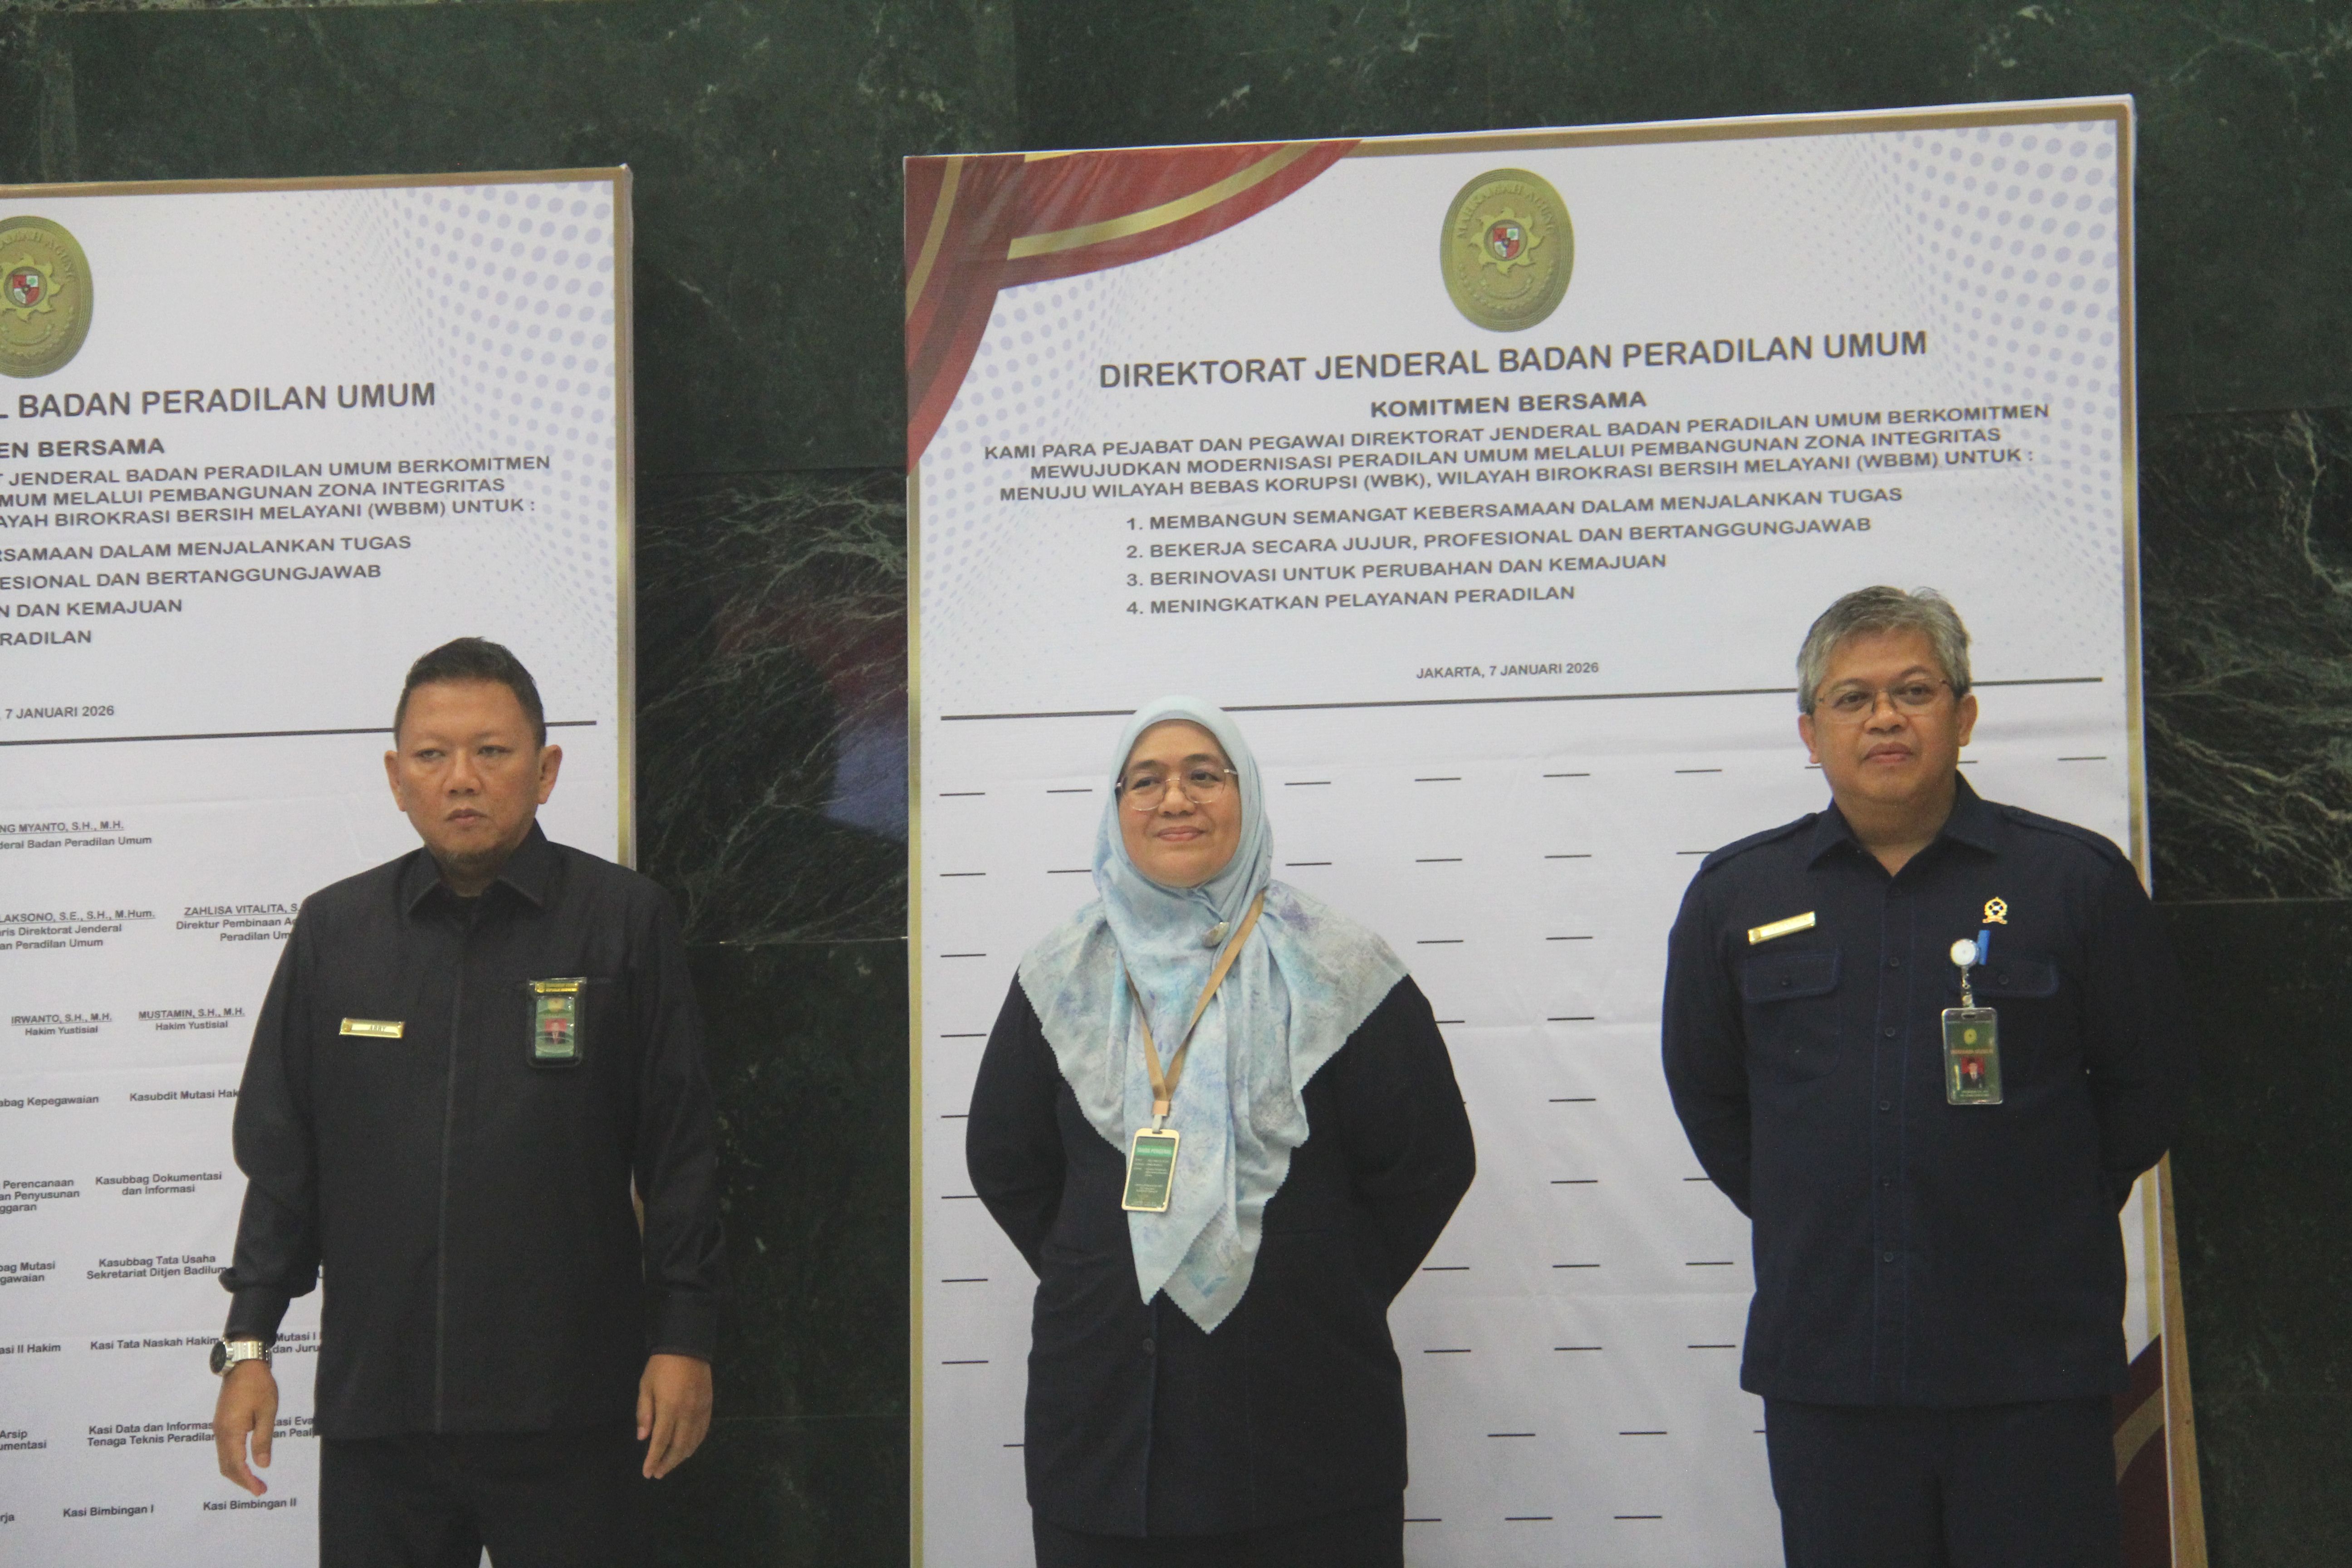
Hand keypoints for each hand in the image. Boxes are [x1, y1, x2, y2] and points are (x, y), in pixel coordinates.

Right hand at [212, 1360, 278, 1496]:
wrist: (243, 1363)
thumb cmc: (259, 1385)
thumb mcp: (267, 1412)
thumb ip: (263, 1440)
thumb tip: (262, 1465)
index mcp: (231, 1431)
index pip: (237, 1465)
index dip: (248, 1481)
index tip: (260, 1491)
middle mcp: (220, 1433)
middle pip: (226, 1466)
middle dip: (242, 1480)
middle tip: (260, 1489)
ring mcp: (219, 1428)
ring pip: (223, 1459)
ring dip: (237, 1472)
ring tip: (254, 1479)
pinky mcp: (221, 1422)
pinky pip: (224, 1449)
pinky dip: (234, 1460)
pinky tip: (246, 1462)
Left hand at [635, 1352, 711, 1478]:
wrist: (688, 1347)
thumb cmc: (661, 1366)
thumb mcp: (646, 1386)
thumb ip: (644, 1413)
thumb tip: (642, 1438)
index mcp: (668, 1408)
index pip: (660, 1441)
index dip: (653, 1459)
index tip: (647, 1473)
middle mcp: (686, 1413)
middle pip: (678, 1446)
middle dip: (668, 1462)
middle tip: (658, 1474)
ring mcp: (700, 1410)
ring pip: (693, 1441)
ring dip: (681, 1457)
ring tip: (670, 1465)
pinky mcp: (708, 1406)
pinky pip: (703, 1431)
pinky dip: (695, 1444)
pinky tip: (688, 1449)